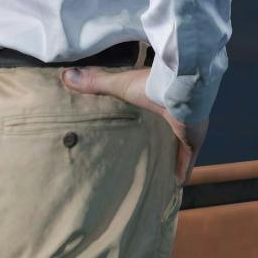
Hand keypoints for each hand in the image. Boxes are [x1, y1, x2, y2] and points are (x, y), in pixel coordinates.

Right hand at [69, 62, 198, 180]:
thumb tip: (66, 76)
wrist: (181, 91)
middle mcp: (177, 112)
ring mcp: (187, 128)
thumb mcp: (120, 85)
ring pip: (180, 144)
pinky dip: (183, 170)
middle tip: (149, 149)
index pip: (156, 108)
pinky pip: (188, 159)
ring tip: (160, 167)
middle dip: (162, 137)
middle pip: (169, 128)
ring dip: (172, 154)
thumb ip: (96, 82)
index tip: (143, 122)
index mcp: (161, 97)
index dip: (151, 114)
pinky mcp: (192, 141)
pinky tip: (177, 182)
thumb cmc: (152, 86)